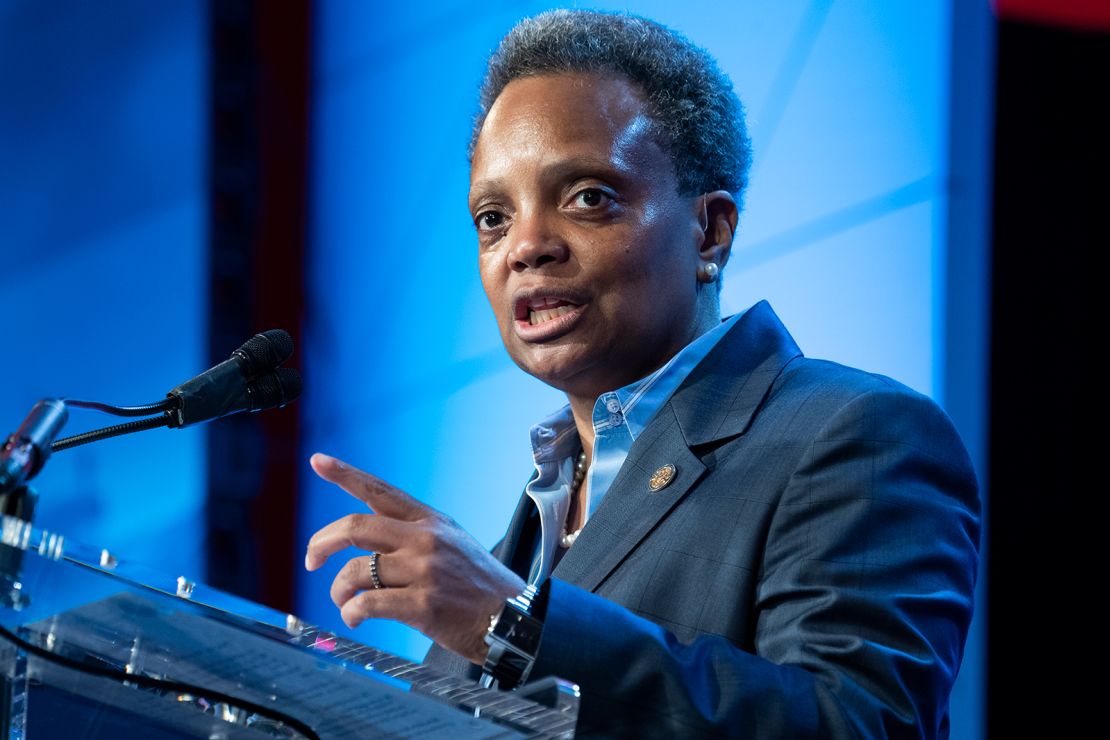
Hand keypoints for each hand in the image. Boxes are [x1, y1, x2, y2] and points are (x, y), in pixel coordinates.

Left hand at [304, 453, 525, 663]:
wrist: (512, 618)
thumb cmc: (478, 584)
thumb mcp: (452, 543)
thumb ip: (413, 535)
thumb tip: (366, 542)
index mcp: (430, 521)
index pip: (381, 491)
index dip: (346, 474)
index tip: (318, 461)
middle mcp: (425, 540)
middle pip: (356, 528)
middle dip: (321, 543)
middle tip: (311, 560)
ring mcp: (424, 572)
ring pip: (355, 571)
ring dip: (338, 590)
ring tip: (343, 602)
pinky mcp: (423, 605)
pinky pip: (368, 604)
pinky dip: (352, 613)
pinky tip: (354, 618)